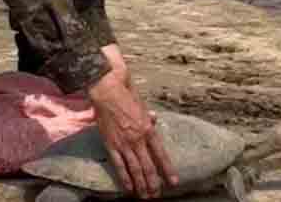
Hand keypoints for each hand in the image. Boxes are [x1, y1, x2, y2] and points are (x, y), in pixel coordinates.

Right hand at [88, 62, 177, 198]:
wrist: (107, 90)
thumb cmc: (125, 93)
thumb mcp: (143, 104)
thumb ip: (149, 116)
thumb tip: (155, 119)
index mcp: (148, 129)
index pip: (161, 155)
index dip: (168, 170)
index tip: (173, 182)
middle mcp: (138, 139)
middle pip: (149, 167)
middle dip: (154, 183)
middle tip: (157, 195)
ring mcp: (124, 143)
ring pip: (135, 169)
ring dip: (141, 185)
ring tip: (145, 196)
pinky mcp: (111, 144)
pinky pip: (119, 165)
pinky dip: (124, 178)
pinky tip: (129, 188)